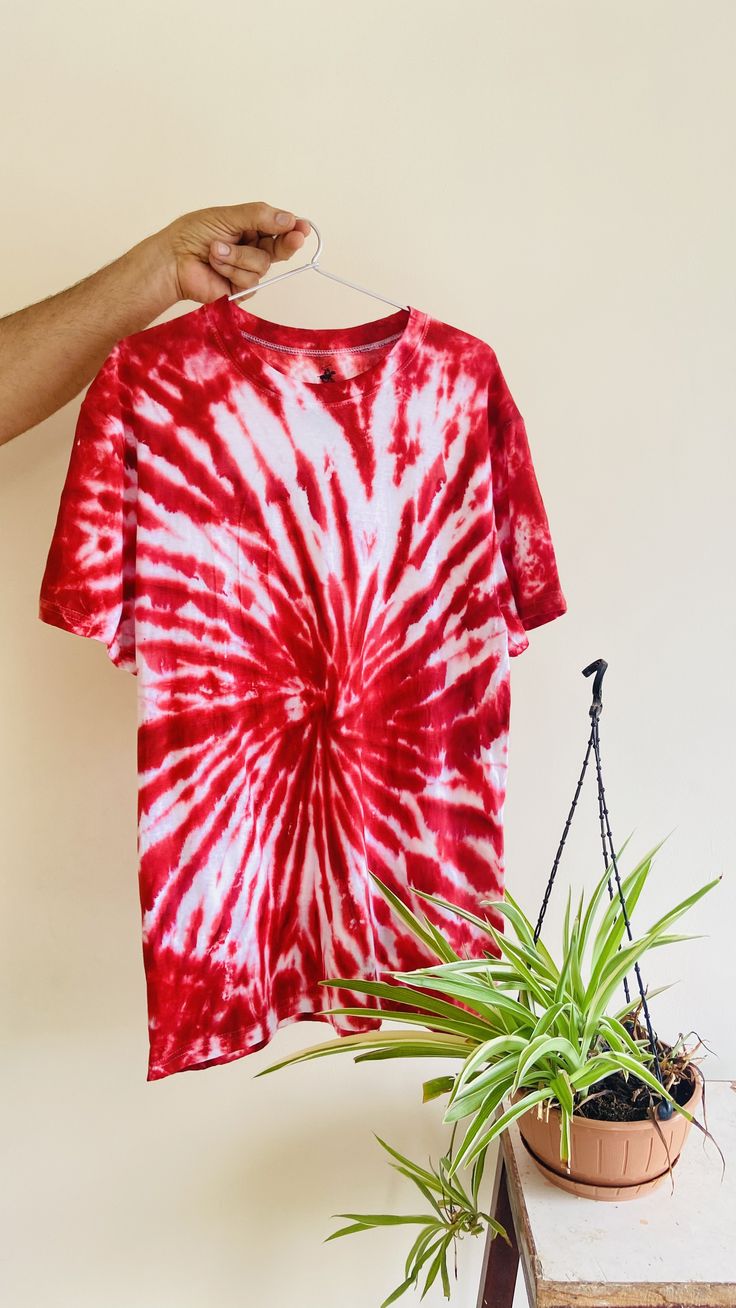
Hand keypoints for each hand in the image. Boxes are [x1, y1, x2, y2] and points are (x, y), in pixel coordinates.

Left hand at [158, 202, 310, 305]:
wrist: (173, 260)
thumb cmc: (193, 234)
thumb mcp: (227, 216)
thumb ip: (258, 217)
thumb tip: (288, 219)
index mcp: (251, 228)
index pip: (279, 228)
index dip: (293, 228)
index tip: (303, 227)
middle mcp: (252, 249)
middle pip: (280, 249)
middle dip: (286, 243)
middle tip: (294, 237)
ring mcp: (247, 270)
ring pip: (262, 265)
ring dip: (237, 256)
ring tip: (215, 251)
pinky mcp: (240, 290)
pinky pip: (249, 282)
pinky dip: (231, 271)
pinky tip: (215, 266)